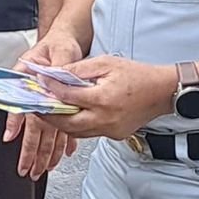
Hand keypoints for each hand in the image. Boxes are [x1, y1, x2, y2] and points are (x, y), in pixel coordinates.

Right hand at [5, 31, 83, 178]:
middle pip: (32, 125)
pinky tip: (61, 154)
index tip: (10, 137)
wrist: (65, 41)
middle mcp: (35, 93)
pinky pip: (58, 127)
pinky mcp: (56, 104)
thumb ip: (58, 69)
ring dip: (42, 151)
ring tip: (40, 168)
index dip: (14, 122)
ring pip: (43, 131)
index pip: (21, 103)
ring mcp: (44, 100)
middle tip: (26, 168)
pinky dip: (60, 142)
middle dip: (28, 150)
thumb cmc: (58, 44)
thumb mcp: (60, 52)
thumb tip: (54, 85)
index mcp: (29, 79)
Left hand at [42, 56, 177, 140]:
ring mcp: (110, 129)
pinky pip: (89, 133)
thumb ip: (77, 70)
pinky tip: (71, 114)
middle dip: (47, 114)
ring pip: (75, 132)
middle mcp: (105, 118)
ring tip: (49, 109)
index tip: (39, 82)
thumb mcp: (105, 63)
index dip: (49, 89)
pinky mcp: (115, 135)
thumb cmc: (138, 75)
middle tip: (35, 104)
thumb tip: (55, 73)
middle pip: (66, 123)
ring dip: (60, 122)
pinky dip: (76, 125)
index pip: (66, 97)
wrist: (163, 91)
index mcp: (102, 99)